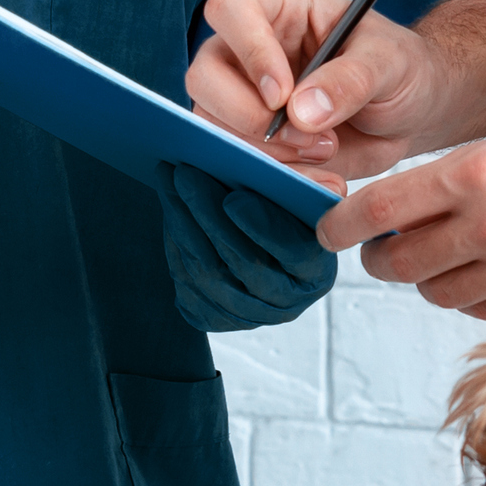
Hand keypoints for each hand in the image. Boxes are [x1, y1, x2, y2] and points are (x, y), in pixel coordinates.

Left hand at [155, 164, 334, 331]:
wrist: (262, 242)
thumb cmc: (285, 212)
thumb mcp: (298, 197)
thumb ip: (291, 185)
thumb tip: (265, 167)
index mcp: (317, 271)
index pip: (294, 252)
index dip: (263, 227)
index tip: (233, 198)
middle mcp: (287, 302)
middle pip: (241, 262)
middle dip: (208, 213)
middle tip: (186, 174)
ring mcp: (250, 316)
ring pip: (208, 274)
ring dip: (182, 223)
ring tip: (168, 183)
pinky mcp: (216, 318)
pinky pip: (187, 286)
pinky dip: (175, 245)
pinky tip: (171, 212)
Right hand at [185, 0, 467, 182]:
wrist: (413, 113)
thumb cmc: (400, 68)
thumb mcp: (390, 62)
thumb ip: (350, 80)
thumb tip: (301, 111)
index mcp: (278, 5)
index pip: (231, 10)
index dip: (249, 52)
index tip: (282, 94)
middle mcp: (249, 47)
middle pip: (204, 76)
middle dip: (250, 117)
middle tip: (308, 136)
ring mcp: (243, 95)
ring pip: (212, 125)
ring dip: (266, 152)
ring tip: (326, 152)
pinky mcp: (251, 138)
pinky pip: (238, 162)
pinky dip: (277, 178)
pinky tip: (322, 177)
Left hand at [321, 99, 485, 320]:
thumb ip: (462, 175)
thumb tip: (412, 208)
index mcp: (475, 173)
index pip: (380, 208)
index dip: (342, 223)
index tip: (327, 228)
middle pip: (400, 261)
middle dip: (379, 258)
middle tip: (378, 250)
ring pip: (438, 292)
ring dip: (425, 278)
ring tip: (434, 259)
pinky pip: (483, 309)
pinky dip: (471, 295)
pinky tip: (481, 272)